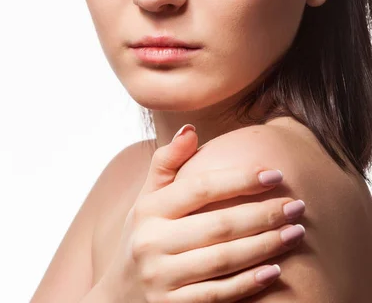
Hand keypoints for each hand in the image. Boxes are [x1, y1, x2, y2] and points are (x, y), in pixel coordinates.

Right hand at [100, 125, 304, 301]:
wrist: (117, 296)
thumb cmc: (142, 236)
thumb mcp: (146, 199)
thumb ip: (166, 163)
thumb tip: (191, 128)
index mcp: (149, 209)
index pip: (200, 187)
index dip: (240, 179)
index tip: (275, 173)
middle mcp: (152, 243)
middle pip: (219, 225)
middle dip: (263, 214)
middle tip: (297, 205)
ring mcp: (162, 279)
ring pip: (223, 260)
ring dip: (265, 246)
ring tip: (296, 232)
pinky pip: (218, 295)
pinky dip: (248, 283)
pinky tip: (275, 269)